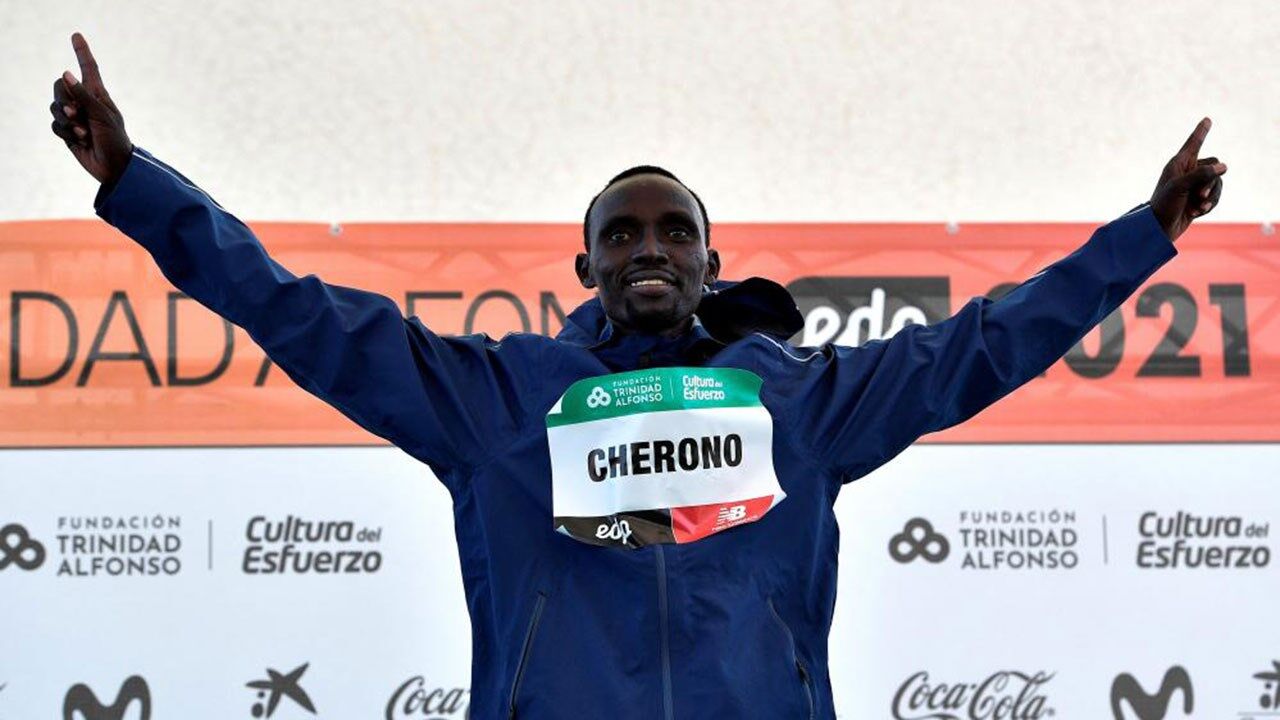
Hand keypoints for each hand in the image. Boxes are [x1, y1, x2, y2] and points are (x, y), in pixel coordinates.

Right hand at [49, 32, 131, 185]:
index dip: (82, 52)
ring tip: (83, 132)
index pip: (88, 68)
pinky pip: (55, 125)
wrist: (114, 167)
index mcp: (98, 94)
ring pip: (54, 107)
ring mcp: (74, 116)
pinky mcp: (67, 131)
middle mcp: (84, 102)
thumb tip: (65, 74)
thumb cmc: (115, 139)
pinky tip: (80, 140)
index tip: (77, 35)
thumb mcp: (102, 115)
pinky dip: (66, 133)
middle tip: (76, 113)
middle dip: (64, 99)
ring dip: (67, 120)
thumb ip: (83, 95)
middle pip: (59, 87)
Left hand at [1149, 118, 1225, 242]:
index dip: (1201, 132)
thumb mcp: (1180, 187)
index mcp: (1179, 164)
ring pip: (1217, 183)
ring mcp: (1194, 185)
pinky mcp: (1199, 198)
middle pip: (1214, 165)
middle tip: (1198, 194)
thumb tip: (1224, 166)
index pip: (1193, 143)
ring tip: (1197, 207)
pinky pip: (1215, 197)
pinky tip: (1196, 213)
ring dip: (1210, 197)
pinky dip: (1208, 205)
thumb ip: (1202, 174)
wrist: (1159, 229)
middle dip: (1211, 181)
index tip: (1207, 119)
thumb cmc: (1164, 205)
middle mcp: (1187, 171)